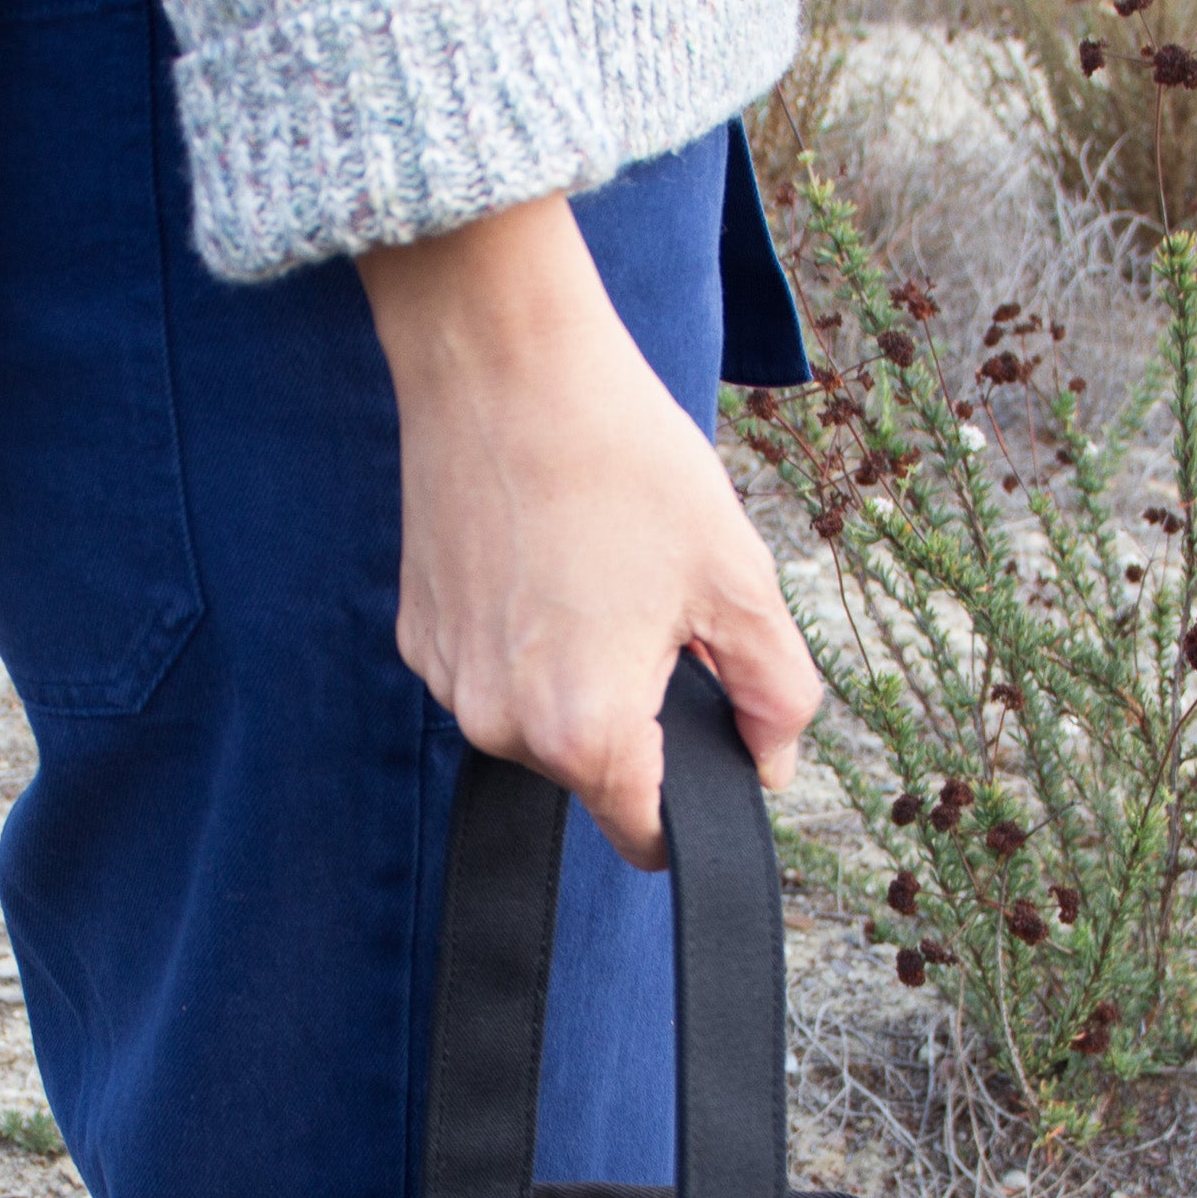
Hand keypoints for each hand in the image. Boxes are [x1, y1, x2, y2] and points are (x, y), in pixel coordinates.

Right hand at [356, 194, 818, 869]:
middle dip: (636, 714)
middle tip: (656, 606)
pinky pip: (493, 673)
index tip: (708, 730)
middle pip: (593, 773)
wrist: (503, 362)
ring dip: (578, 675)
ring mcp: (450, 682)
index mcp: (584, 730)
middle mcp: (501, 726)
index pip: (646, 835)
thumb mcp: (739, 577)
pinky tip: (544, 556)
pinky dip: (528, 638)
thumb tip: (772, 763)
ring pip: (540, 722)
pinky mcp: (419, 636)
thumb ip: (777, 694)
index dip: (693, 799)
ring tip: (595, 568)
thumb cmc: (624, 459)